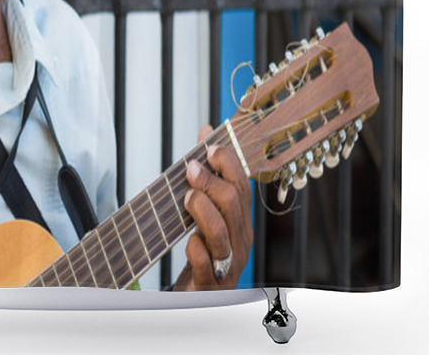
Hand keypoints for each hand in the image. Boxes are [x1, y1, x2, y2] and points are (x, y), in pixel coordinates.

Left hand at [173, 125, 252, 289]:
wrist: (196, 297)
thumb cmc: (202, 248)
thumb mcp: (206, 208)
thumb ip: (207, 171)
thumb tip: (206, 130)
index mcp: (240, 220)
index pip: (242, 186)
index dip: (228, 164)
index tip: (209, 147)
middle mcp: (239, 240)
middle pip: (233, 204)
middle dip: (211, 181)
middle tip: (189, 168)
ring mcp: (226, 263)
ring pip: (222, 233)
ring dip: (202, 210)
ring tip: (186, 198)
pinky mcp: (210, 284)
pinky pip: (206, 264)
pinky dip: (196, 249)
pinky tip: (187, 240)